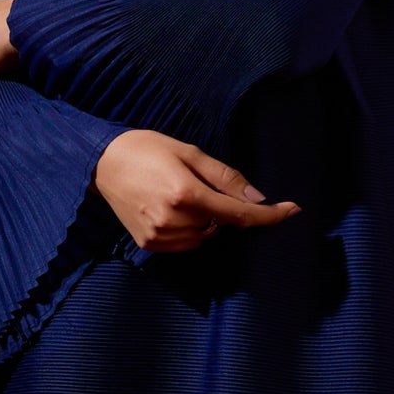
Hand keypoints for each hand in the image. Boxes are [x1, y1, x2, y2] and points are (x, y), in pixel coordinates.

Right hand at [92, 131, 301, 252]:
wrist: (101, 163)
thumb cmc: (146, 149)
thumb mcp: (189, 153)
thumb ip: (225, 177)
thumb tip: (257, 197)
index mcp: (186, 194)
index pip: (238, 214)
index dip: (268, 215)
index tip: (292, 210)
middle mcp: (173, 220)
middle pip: (221, 224)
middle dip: (221, 207)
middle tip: (197, 183)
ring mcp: (159, 236)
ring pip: (205, 236)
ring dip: (205, 220)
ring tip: (179, 194)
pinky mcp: (149, 244)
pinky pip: (186, 244)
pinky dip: (189, 230)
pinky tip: (171, 209)